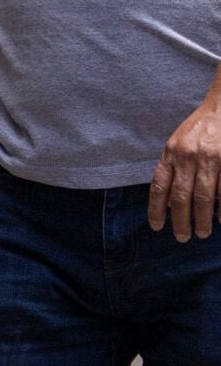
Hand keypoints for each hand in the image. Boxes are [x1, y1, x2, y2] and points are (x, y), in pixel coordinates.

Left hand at [152, 83, 220, 242]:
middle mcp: (187, 157)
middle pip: (182, 197)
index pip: (159, 187)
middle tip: (183, 238)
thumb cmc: (199, 128)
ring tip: (203, 233)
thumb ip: (170, 168)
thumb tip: (166, 201)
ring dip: (202, 218)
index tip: (157, 227)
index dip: (156, 209)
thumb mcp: (177, 144)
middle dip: (181, 221)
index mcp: (171, 153)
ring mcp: (210, 158)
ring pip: (204, 196)